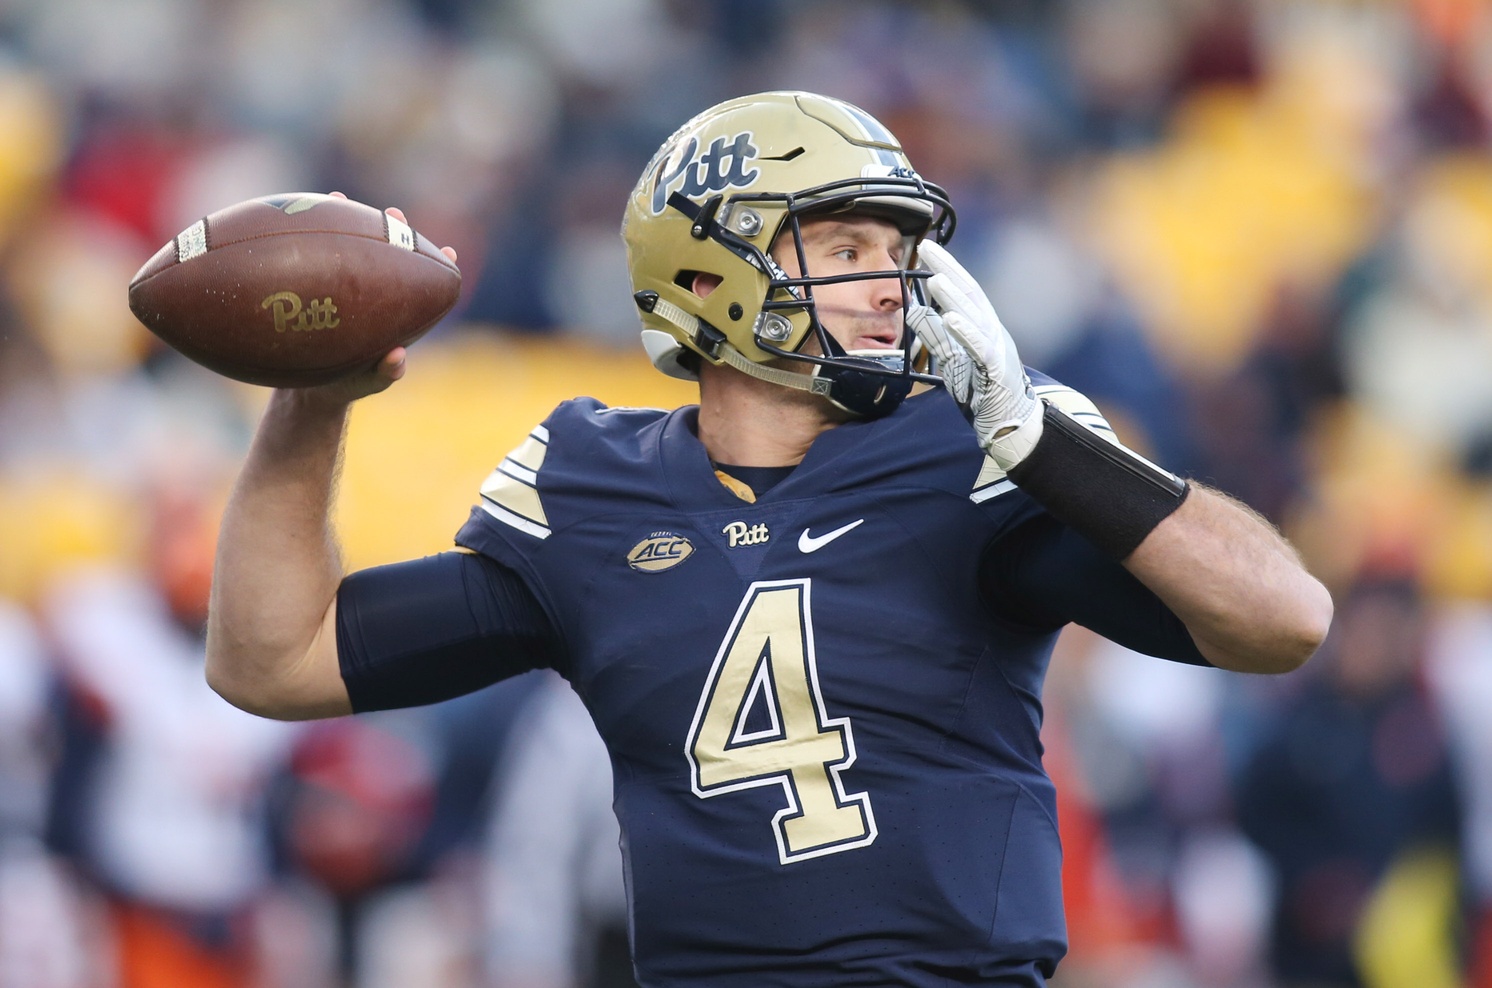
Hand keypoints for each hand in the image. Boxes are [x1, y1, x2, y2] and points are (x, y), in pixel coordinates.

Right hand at [292, 194, 459, 404]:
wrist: (308, 389)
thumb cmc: (345, 386)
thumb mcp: (365, 383)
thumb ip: (384, 375)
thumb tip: (398, 358)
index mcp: (396, 316)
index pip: (422, 289)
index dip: (437, 269)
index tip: (450, 252)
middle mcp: (374, 297)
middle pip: (389, 259)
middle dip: (395, 234)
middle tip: (394, 214)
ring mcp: (343, 289)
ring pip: (350, 251)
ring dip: (348, 225)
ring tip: (339, 197)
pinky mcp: (315, 288)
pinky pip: (312, 261)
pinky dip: (307, 241)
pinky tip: (295, 218)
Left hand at [907, 240, 1042, 469]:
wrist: (1009, 423)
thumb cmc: (982, 390)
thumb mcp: (952, 358)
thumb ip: (935, 334)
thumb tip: (913, 310)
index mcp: (982, 326)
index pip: (964, 289)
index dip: (946, 266)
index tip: (926, 248)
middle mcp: (992, 330)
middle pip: (970, 292)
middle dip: (949, 268)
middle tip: (927, 248)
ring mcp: (996, 348)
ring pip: (975, 316)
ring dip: (955, 296)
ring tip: (935, 278)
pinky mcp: (996, 369)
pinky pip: (980, 348)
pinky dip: (965, 332)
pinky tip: (950, 318)